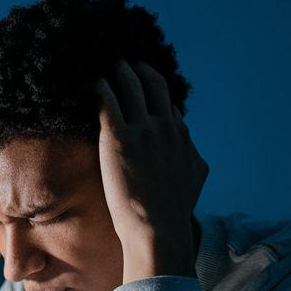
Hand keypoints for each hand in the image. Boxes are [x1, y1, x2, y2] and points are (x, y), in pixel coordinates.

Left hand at [97, 60, 208, 282]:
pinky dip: (102, 88)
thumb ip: (193, 159)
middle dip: (140, 69)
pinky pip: (108, 102)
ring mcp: (143, 130)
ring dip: (119, 71)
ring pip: (131, 87)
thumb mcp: (195, 179)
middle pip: (154, 84)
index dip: (155, 92)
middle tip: (127, 62)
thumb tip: (193, 154)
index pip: (168, 104)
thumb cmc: (173, 210)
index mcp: (181, 135)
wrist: (158, 228)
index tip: (144, 86)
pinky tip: (94, 82)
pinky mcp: (119, 138)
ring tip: (108, 65)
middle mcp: (165, 127)